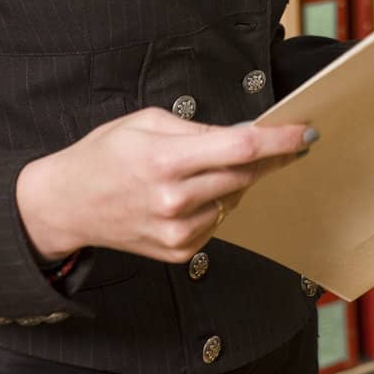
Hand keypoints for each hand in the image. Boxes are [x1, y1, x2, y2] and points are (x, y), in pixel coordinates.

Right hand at [15, 108, 313, 263]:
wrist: (67, 204)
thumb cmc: (105, 154)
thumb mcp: (145, 121)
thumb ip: (197, 129)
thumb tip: (244, 134)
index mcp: (167, 159)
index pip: (241, 149)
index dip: (280, 140)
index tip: (306, 131)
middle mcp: (175, 200)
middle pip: (245, 174)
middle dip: (271, 156)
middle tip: (286, 140)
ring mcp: (178, 232)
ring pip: (235, 198)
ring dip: (238, 178)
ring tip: (210, 165)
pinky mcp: (179, 252)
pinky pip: (219, 221)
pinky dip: (218, 202)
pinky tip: (195, 191)